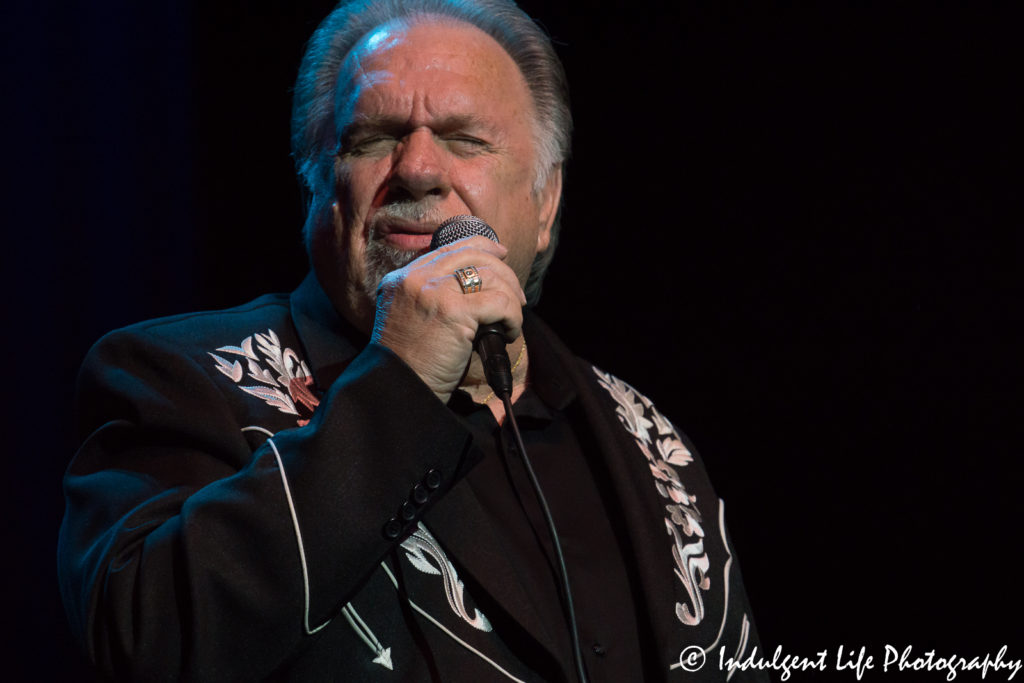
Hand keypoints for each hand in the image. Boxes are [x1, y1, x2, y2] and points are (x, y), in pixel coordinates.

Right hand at [370, 236, 527, 402]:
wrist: (399, 389)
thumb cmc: (411, 363)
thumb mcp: (411, 318)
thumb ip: (432, 296)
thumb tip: (479, 285)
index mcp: (402, 278)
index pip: (449, 248)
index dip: (482, 247)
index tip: (502, 257)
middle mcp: (415, 278)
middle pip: (473, 254)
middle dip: (504, 273)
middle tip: (518, 297)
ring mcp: (433, 291)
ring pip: (491, 276)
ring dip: (511, 299)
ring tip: (511, 322)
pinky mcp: (453, 311)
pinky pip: (500, 302)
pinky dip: (513, 317)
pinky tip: (510, 333)